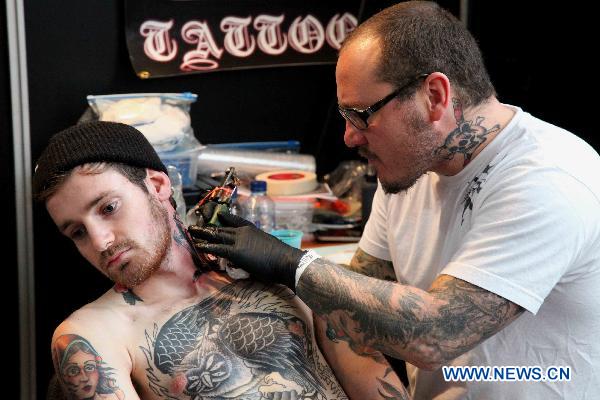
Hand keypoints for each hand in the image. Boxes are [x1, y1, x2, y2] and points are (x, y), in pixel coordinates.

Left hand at [188, 212, 304, 288]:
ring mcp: (238, 241)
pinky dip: (206, 245)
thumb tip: (254, 253)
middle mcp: (243, 232)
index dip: (225, 217)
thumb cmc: (281, 257)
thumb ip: (257, 247)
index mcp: (252, 229)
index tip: (218, 214)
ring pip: (216, 235)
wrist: (285, 260)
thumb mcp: (267, 246)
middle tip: (196, 224)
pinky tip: (198, 245)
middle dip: (208, 226)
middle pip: (222, 227)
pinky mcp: (235, 252)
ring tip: (191, 231)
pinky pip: (216, 247)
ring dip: (202, 233)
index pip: (236, 221)